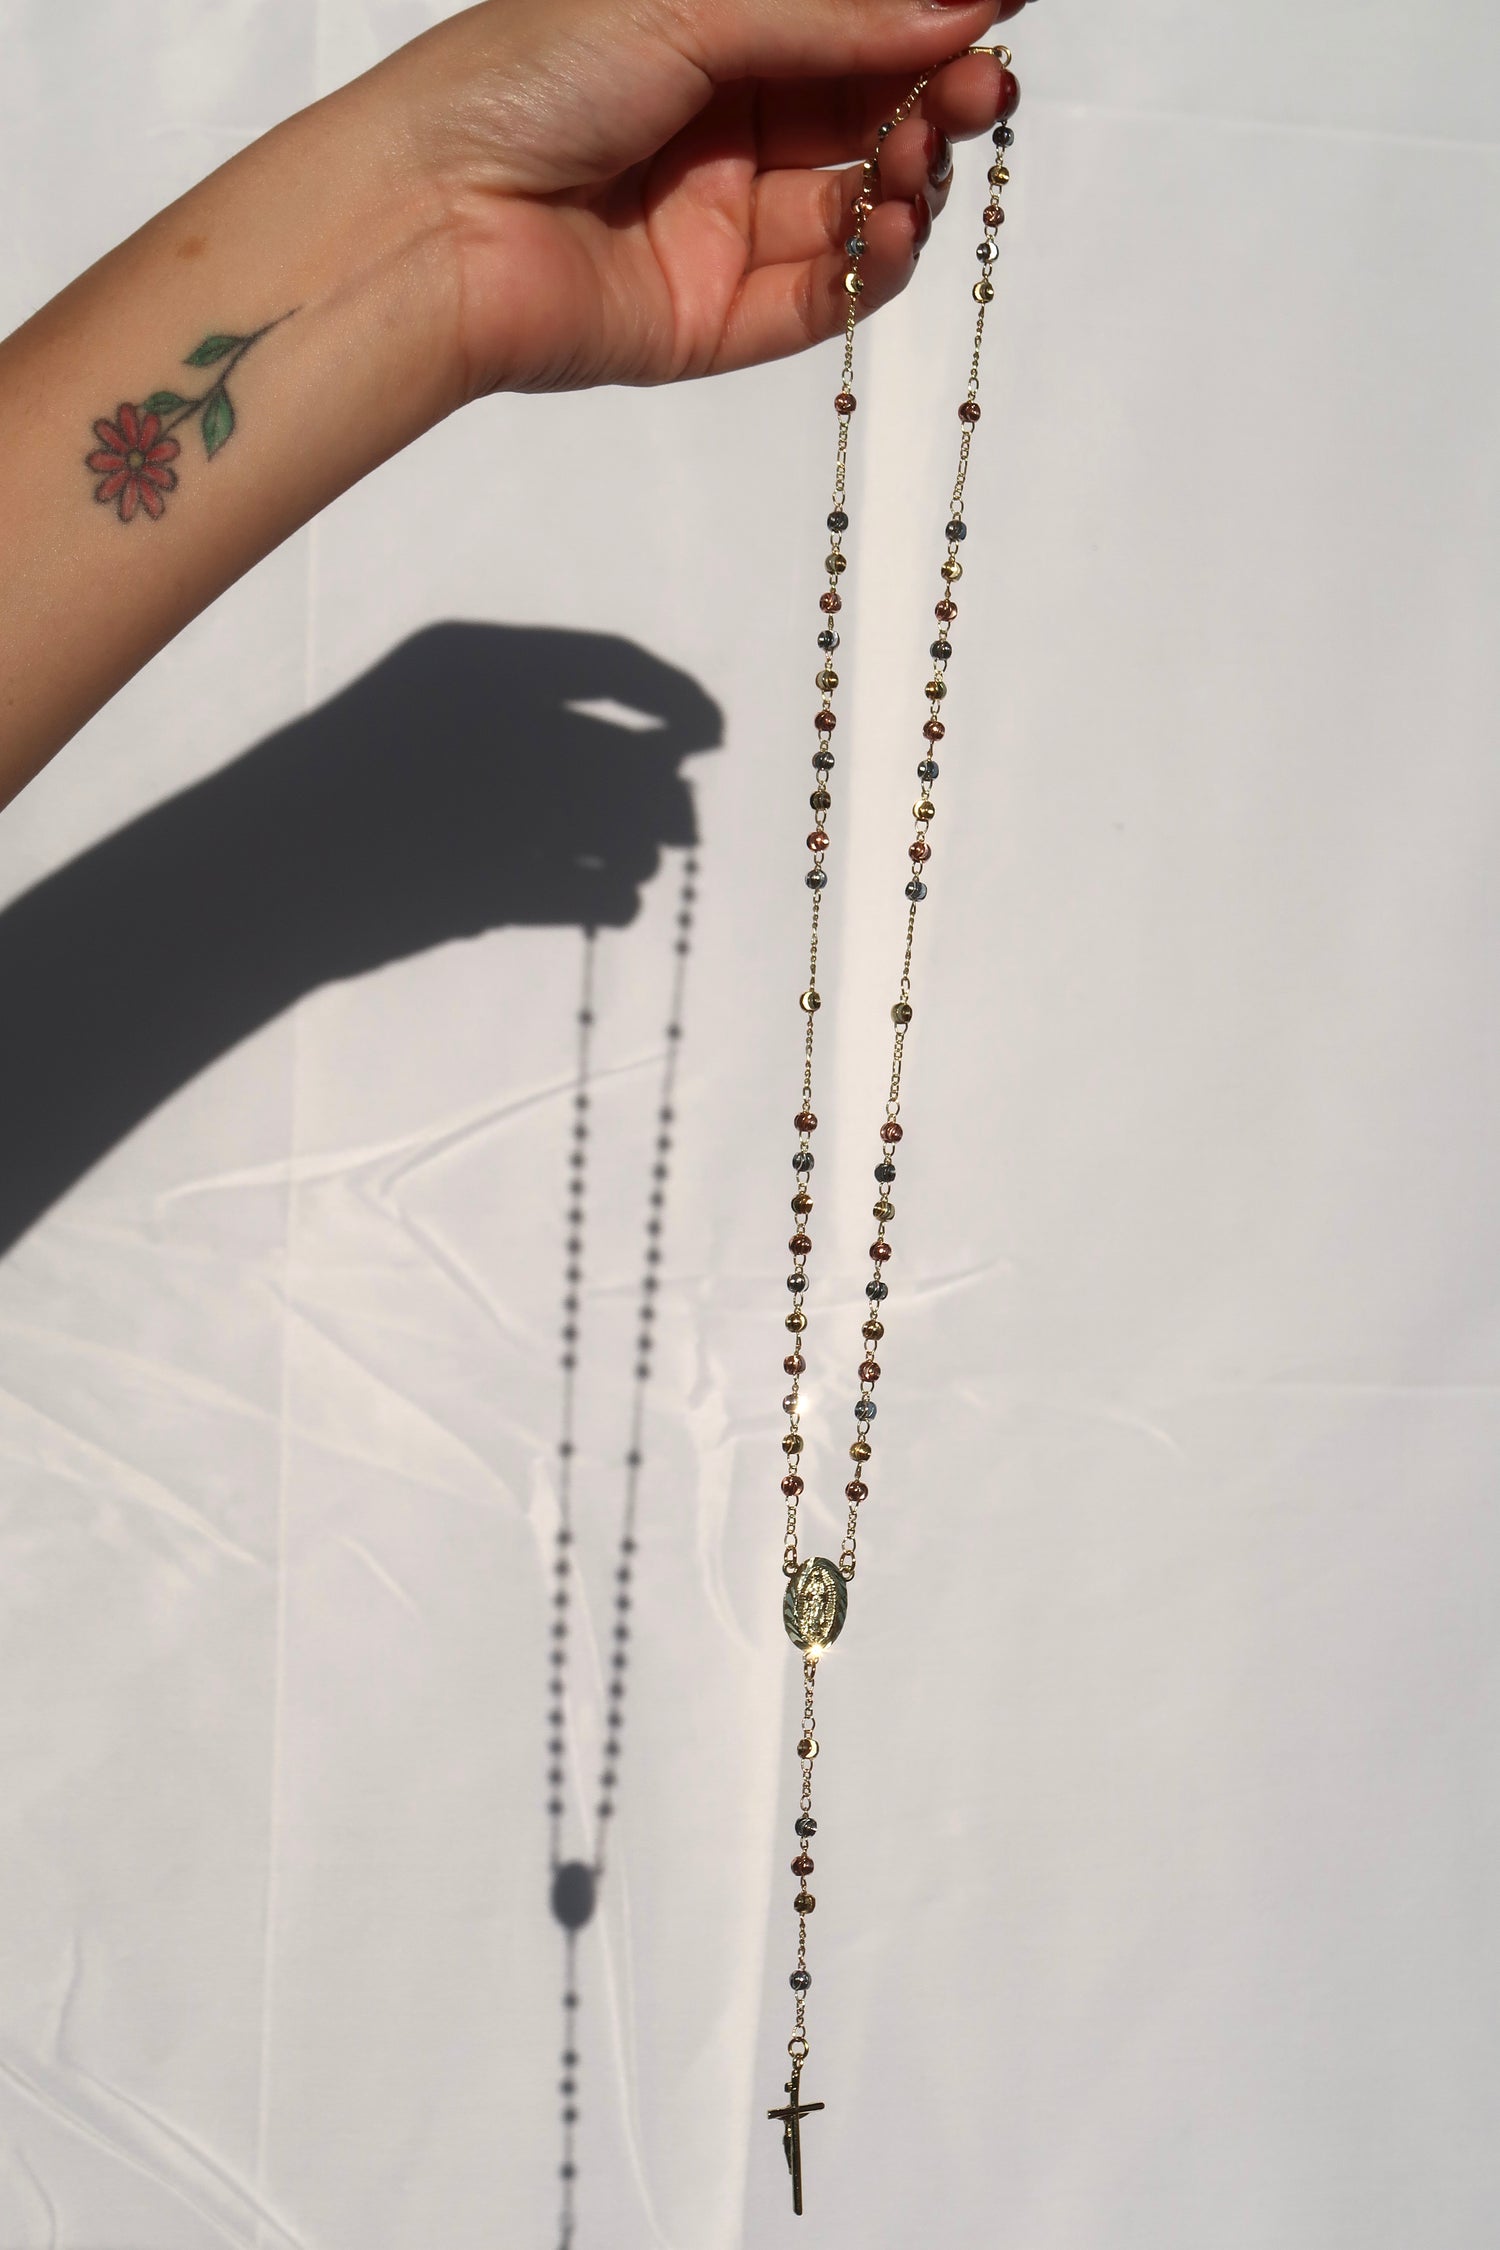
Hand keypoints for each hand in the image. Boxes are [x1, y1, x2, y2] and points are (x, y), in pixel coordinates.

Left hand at [362, 0, 1029, 395]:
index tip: (997, 10)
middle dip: (936, 97)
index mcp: (706, 34)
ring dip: (912, 177)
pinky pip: (827, 294)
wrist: (432, 223)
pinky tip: (895, 223)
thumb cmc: (526, 81)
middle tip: (982, 91)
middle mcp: (724, 130)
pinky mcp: (722, 320)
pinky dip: (877, 261)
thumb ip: (828, 13)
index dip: (926, 20)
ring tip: (920, 158)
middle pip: (870, 115)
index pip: (847, 29)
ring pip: (861, 206)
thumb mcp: (688, 4)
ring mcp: (726, 230)